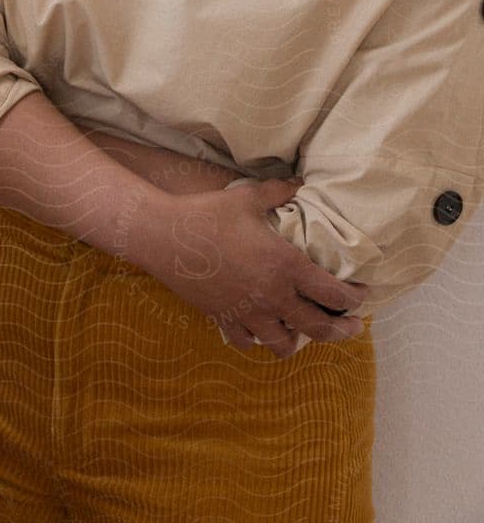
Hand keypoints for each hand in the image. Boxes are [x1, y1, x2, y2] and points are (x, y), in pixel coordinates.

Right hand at [137, 177, 373, 359]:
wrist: (166, 236)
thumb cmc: (209, 214)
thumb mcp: (248, 198)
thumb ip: (279, 191)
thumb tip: (300, 183)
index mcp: (286, 266)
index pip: (333, 293)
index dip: (353, 298)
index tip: (361, 296)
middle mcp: (273, 296)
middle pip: (319, 327)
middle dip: (341, 330)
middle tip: (351, 327)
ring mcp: (249, 313)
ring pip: (285, 344)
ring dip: (299, 339)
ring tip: (303, 331)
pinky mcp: (225, 320)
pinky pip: (249, 343)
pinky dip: (258, 339)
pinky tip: (260, 329)